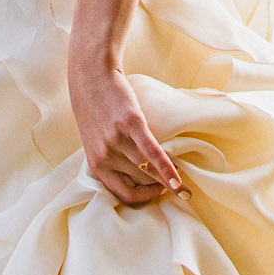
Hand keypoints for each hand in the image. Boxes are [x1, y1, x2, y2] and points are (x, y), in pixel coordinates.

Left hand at [68, 60, 183, 205]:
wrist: (91, 77)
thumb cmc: (95, 109)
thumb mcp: (96, 141)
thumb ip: (110, 158)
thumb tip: (133, 173)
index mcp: (96, 164)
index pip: (123, 194)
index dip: (144, 197)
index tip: (157, 192)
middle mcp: (105, 157)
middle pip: (140, 183)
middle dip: (159, 188)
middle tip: (176, 187)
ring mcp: (117, 141)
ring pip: (147, 171)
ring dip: (167, 179)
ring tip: (182, 180)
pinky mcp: (131, 125)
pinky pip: (152, 153)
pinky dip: (167, 170)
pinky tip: (179, 181)